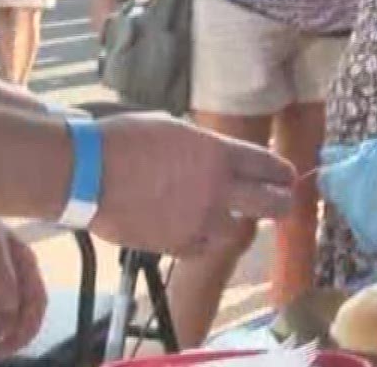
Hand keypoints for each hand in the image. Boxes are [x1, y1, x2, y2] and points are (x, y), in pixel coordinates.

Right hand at [91, 113, 295, 257]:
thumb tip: (213, 157)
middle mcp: (217, 189)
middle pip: (270, 204)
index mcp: (217, 153)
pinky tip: (195, 232)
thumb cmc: (124, 140)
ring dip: (235, 225)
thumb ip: (201, 147)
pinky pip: (203, 248)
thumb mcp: (171, 128)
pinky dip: (203, 241)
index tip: (288, 177)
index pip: (267, 165)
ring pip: (236, 232)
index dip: (282, 173)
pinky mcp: (177, 245)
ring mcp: (199, 221)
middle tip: (283, 204)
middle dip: (282, 204)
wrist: (88, 173)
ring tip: (229, 219)